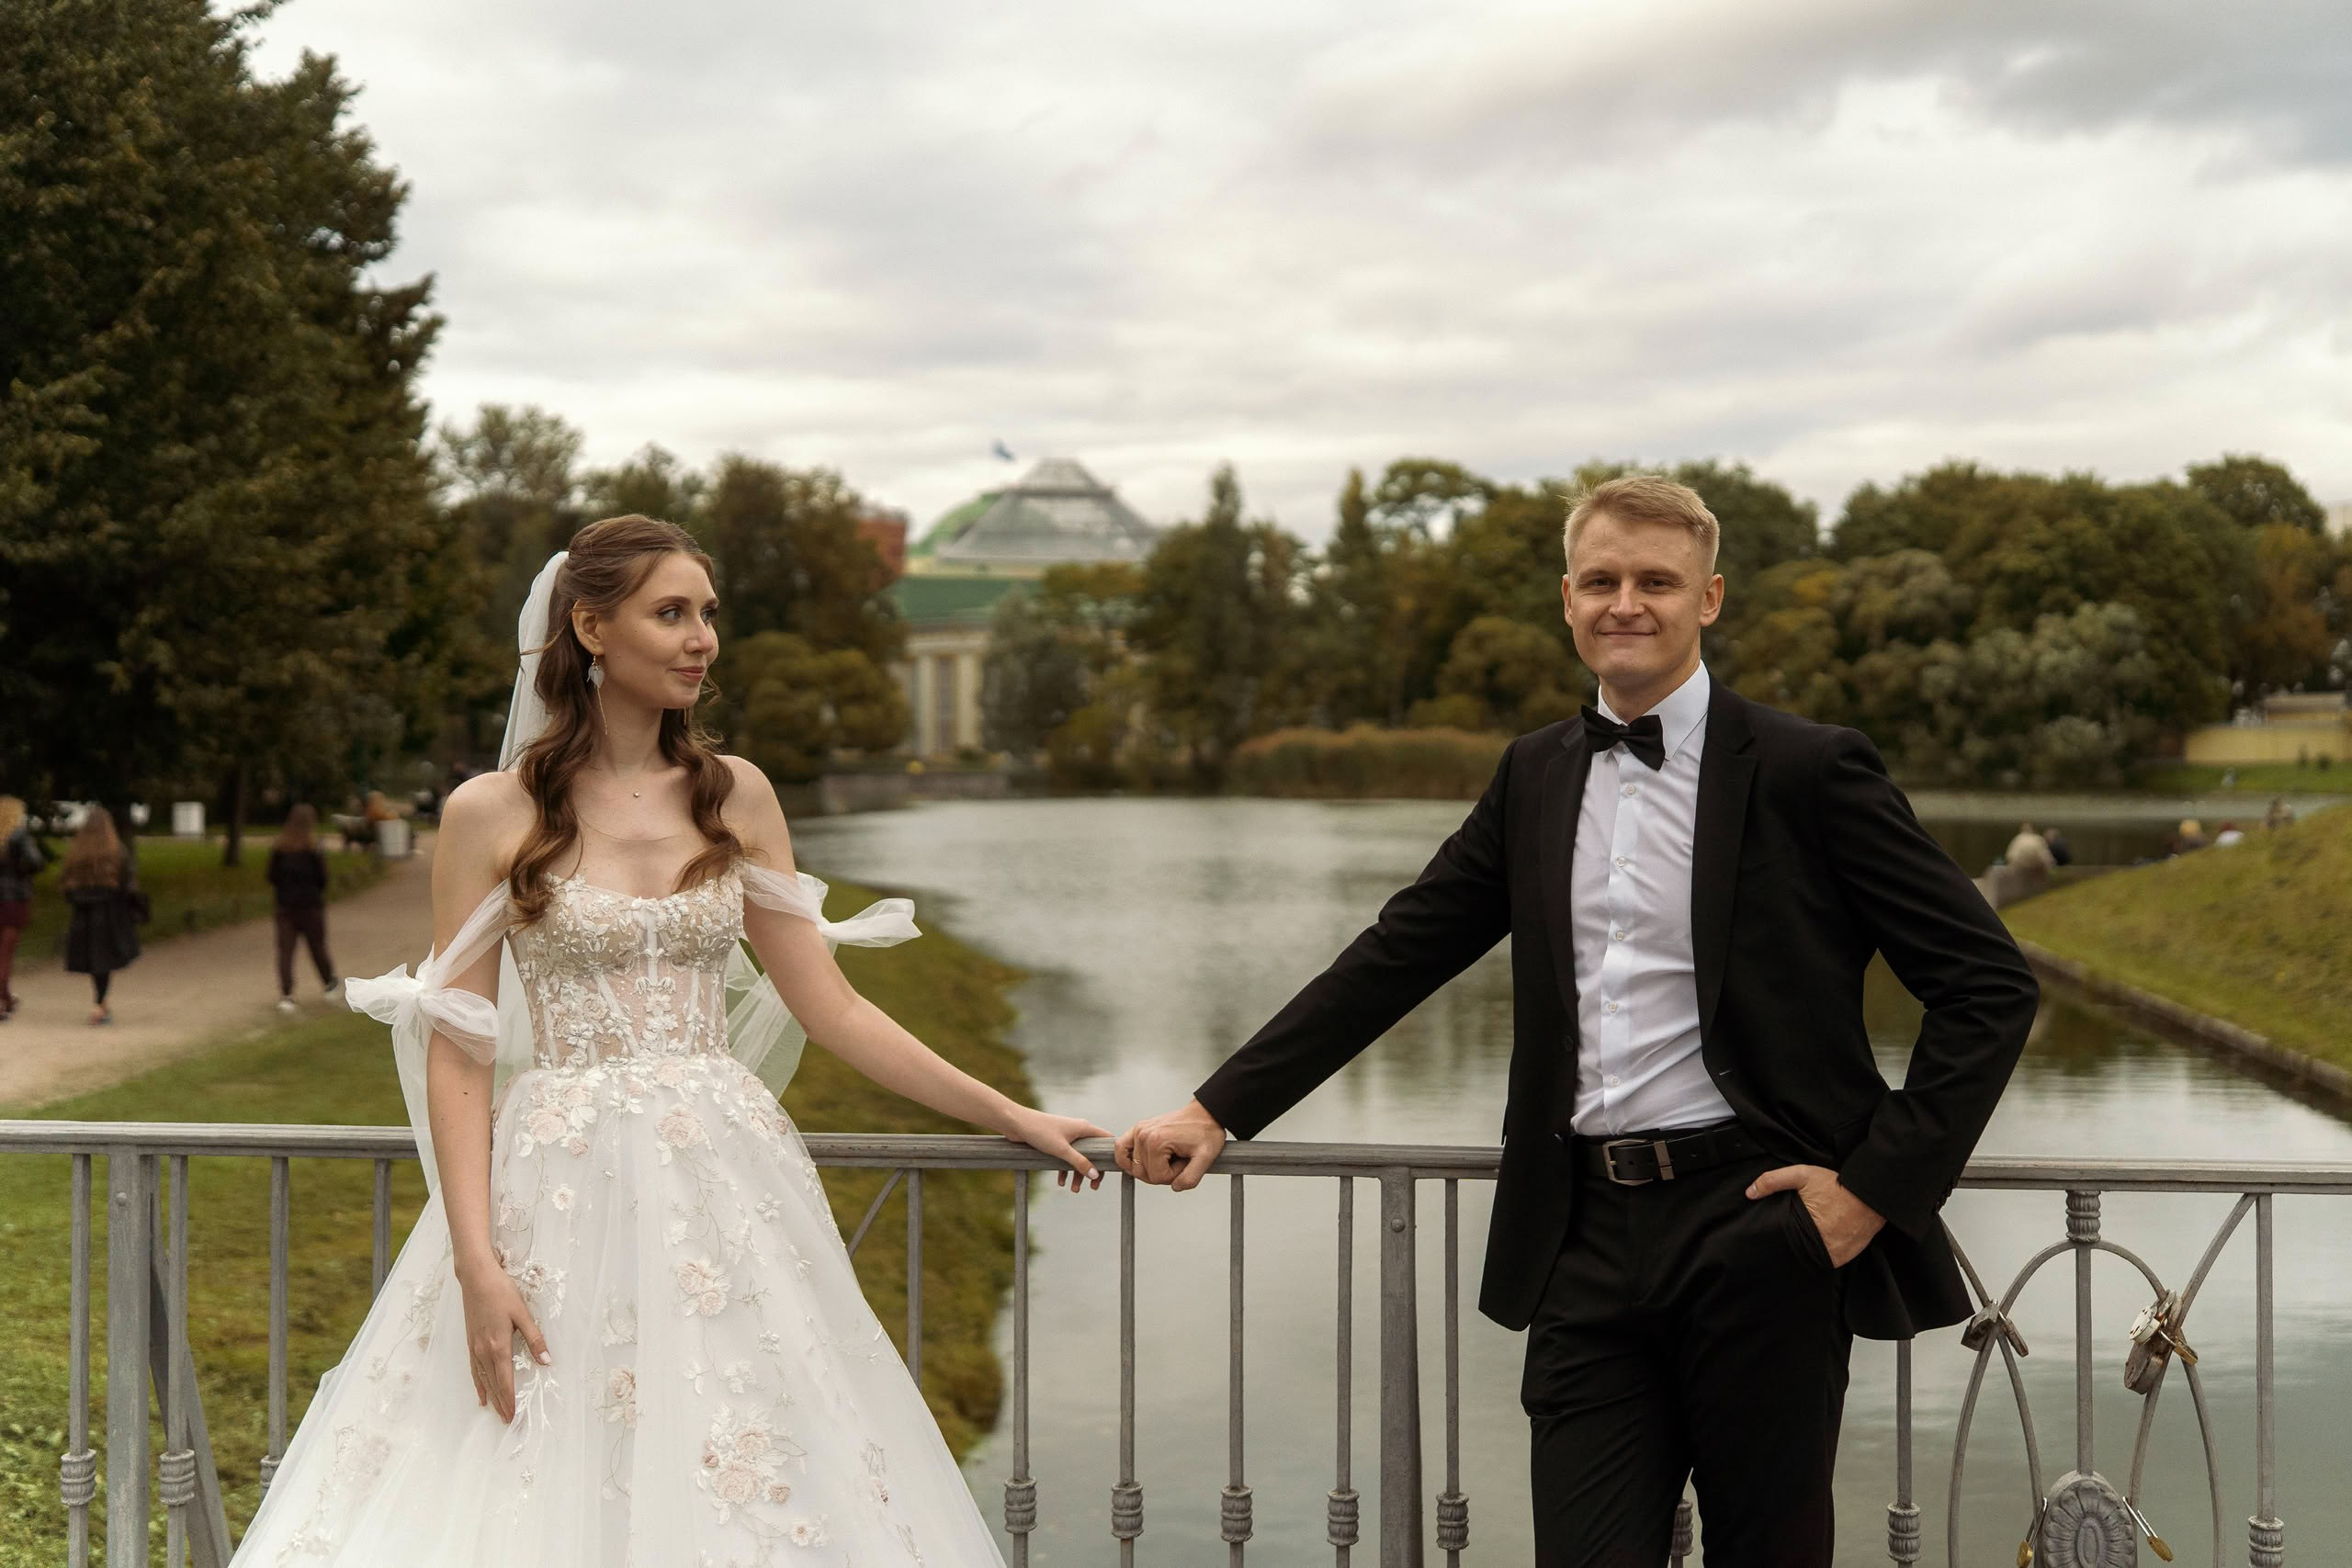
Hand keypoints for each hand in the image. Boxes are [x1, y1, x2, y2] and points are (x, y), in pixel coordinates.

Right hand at [457, 1260, 547, 1422]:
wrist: (476, 1278)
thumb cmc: (502, 1293)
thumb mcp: (523, 1314)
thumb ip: (535, 1339)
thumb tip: (546, 1361)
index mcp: (499, 1346)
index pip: (505, 1380)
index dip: (509, 1400)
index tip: (513, 1416)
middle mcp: (484, 1350)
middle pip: (493, 1383)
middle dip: (501, 1403)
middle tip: (506, 1421)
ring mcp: (474, 1347)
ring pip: (482, 1378)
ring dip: (489, 1395)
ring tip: (494, 1411)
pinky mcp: (470, 1341)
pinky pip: (473, 1368)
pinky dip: (477, 1382)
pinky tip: (480, 1391)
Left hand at [1006, 1108, 1110, 1190]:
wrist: (1017, 1123)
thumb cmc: (1040, 1131)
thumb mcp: (1062, 1150)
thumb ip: (1079, 1163)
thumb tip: (1095, 1175)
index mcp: (1084, 1128)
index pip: (1106, 1140)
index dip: (1111, 1154)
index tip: (1112, 1170)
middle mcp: (1078, 1131)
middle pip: (1093, 1153)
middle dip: (1093, 1170)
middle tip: (1093, 1187)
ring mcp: (1067, 1136)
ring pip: (1079, 1157)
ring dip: (1077, 1173)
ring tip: (1074, 1190)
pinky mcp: (1056, 1142)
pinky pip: (1066, 1157)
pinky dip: (1065, 1169)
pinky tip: (1060, 1181)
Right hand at [1113, 1099, 1227, 1191]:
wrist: (1205, 1114)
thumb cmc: (1205, 1131)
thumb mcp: (1205, 1158)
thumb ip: (1190, 1179)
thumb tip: (1175, 1187)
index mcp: (1157, 1141)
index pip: (1156, 1177)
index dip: (1173, 1176)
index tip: (1183, 1164)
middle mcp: (1144, 1134)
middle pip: (1143, 1173)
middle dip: (1162, 1173)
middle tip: (1177, 1161)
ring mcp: (1139, 1130)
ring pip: (1134, 1166)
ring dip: (1150, 1167)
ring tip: (1167, 1158)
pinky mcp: (1138, 1129)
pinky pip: (1121, 1148)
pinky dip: (1125, 1159)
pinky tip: (1136, 1162)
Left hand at [1745, 1164, 1883, 1266]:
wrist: (1870, 1196)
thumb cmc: (1836, 1185)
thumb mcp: (1802, 1175)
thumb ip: (1773, 1181)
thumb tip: (1749, 1193)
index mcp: (1804, 1228)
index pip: (1781, 1240)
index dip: (1777, 1237)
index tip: (1776, 1232)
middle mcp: (1819, 1246)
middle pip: (1795, 1250)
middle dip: (1791, 1244)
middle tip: (1792, 1234)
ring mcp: (1833, 1254)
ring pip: (1811, 1258)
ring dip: (1807, 1250)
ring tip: (1806, 1238)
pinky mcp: (1844, 1258)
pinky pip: (1827, 1261)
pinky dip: (1822, 1254)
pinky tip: (1821, 1242)